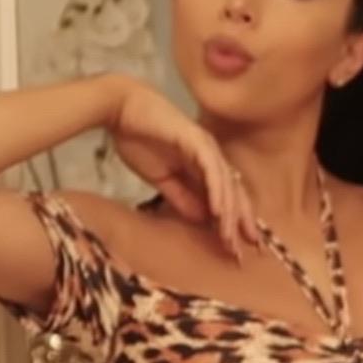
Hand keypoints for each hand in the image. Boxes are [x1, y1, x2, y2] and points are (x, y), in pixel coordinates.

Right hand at [106, 79, 258, 259]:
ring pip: (227, 185)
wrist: (120, 109)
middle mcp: (213, 157)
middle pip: (235, 195)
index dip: (234, 224)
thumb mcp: (162, 179)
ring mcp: (207, 148)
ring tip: (229, 239)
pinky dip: (217, 191)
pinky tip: (219, 212)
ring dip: (229, 214)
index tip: (236, 249)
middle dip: (240, 225)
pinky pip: (212, 169)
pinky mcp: (197, 140)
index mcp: (206, 167)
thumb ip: (182, 198)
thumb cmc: (138, 139)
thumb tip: (203, 220)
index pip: (227, 199)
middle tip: (242, 253)